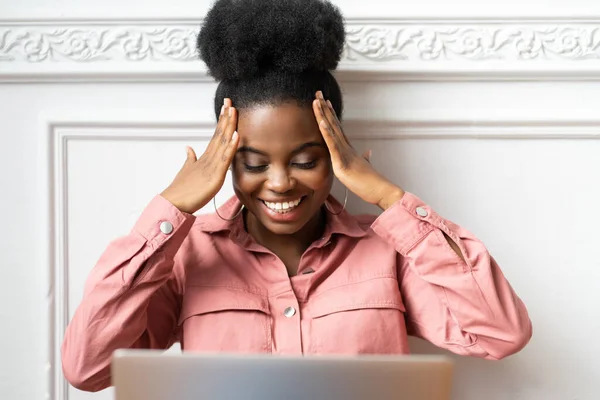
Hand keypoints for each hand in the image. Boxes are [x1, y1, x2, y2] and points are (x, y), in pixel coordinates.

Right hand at [161, 98, 239, 213]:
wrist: (174, 203)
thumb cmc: (182, 190)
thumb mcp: (188, 171)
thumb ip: (190, 159)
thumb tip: (189, 148)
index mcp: (205, 157)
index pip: (216, 135)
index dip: (222, 121)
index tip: (226, 107)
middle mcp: (208, 158)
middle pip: (219, 134)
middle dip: (226, 117)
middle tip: (230, 101)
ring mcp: (212, 165)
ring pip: (222, 142)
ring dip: (229, 126)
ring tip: (233, 111)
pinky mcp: (215, 176)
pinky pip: (225, 159)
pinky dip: (231, 147)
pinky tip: (236, 135)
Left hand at [312, 91, 404, 209]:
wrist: (381, 190)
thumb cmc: (371, 182)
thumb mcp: (365, 167)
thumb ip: (365, 159)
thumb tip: (368, 153)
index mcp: (349, 149)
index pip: (337, 128)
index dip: (330, 114)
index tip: (324, 102)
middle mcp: (346, 147)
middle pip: (333, 124)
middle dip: (324, 109)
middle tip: (317, 93)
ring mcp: (344, 153)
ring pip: (332, 131)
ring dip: (323, 115)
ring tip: (317, 101)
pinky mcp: (342, 162)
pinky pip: (333, 146)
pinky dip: (327, 134)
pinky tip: (322, 122)